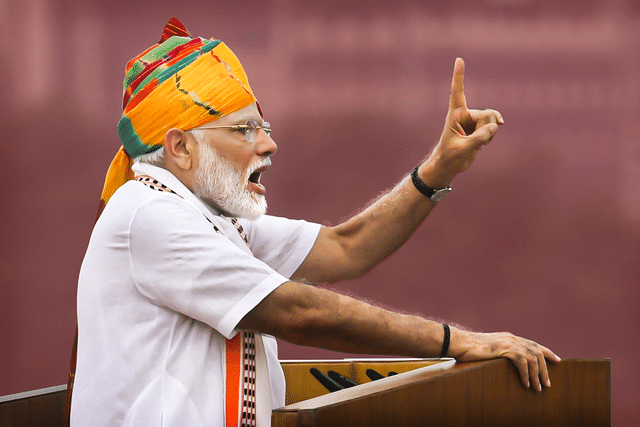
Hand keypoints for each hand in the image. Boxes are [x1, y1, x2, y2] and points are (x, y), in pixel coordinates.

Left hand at [420, 58, 503, 187]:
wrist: (449, 165)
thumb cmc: (449, 156)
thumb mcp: (463, 149)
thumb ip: (479, 138)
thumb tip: (496, 126)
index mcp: (455, 114)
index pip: (457, 92)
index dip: (459, 76)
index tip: (459, 59)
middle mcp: (464, 114)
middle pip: (486, 114)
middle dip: (488, 128)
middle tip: (480, 142)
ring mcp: (473, 121)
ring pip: (492, 120)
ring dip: (489, 134)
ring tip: (479, 144)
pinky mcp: (480, 128)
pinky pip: (493, 126)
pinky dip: (491, 135)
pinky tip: (484, 144)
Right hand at [450, 328, 561, 391]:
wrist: (460, 342)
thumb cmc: (470, 349)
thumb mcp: (489, 349)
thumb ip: (499, 352)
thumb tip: (505, 361)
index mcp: (510, 338)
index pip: (533, 344)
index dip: (547, 352)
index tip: (558, 360)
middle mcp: (512, 338)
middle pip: (537, 352)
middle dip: (544, 369)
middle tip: (547, 384)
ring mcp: (509, 342)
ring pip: (532, 358)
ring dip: (537, 375)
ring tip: (537, 388)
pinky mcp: (504, 348)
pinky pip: (522, 362)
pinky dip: (526, 374)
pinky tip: (525, 383)